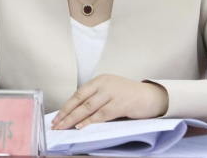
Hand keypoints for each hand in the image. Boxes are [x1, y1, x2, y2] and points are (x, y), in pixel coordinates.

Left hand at [51, 74, 168, 129]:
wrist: (150, 96)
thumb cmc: (128, 95)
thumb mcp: (109, 91)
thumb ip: (95, 98)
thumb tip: (74, 114)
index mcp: (99, 80)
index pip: (78, 94)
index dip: (66, 107)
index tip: (56, 118)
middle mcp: (104, 84)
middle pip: (80, 100)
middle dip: (66, 114)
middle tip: (56, 125)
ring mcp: (112, 93)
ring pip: (88, 107)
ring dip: (74, 119)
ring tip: (64, 127)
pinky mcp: (120, 104)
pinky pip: (101, 114)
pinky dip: (89, 121)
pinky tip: (81, 126)